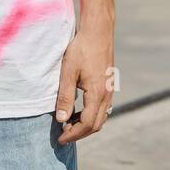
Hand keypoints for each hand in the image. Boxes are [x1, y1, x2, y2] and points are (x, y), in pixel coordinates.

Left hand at [55, 16, 114, 144]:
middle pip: (96, 125)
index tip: (60, 139)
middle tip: (63, 134)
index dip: (73, 135)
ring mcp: (110, 91)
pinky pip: (102, 109)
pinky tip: (78, 112)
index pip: (87, 124)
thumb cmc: (81, 48)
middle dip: (79, 134)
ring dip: (85, 126)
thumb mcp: (68, 72)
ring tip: (68, 124)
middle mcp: (107, 95)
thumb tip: (61, 120)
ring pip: (101, 118)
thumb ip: (65, 97)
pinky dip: (91, 116)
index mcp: (97, 93)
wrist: (98, 30)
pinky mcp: (109, 86)